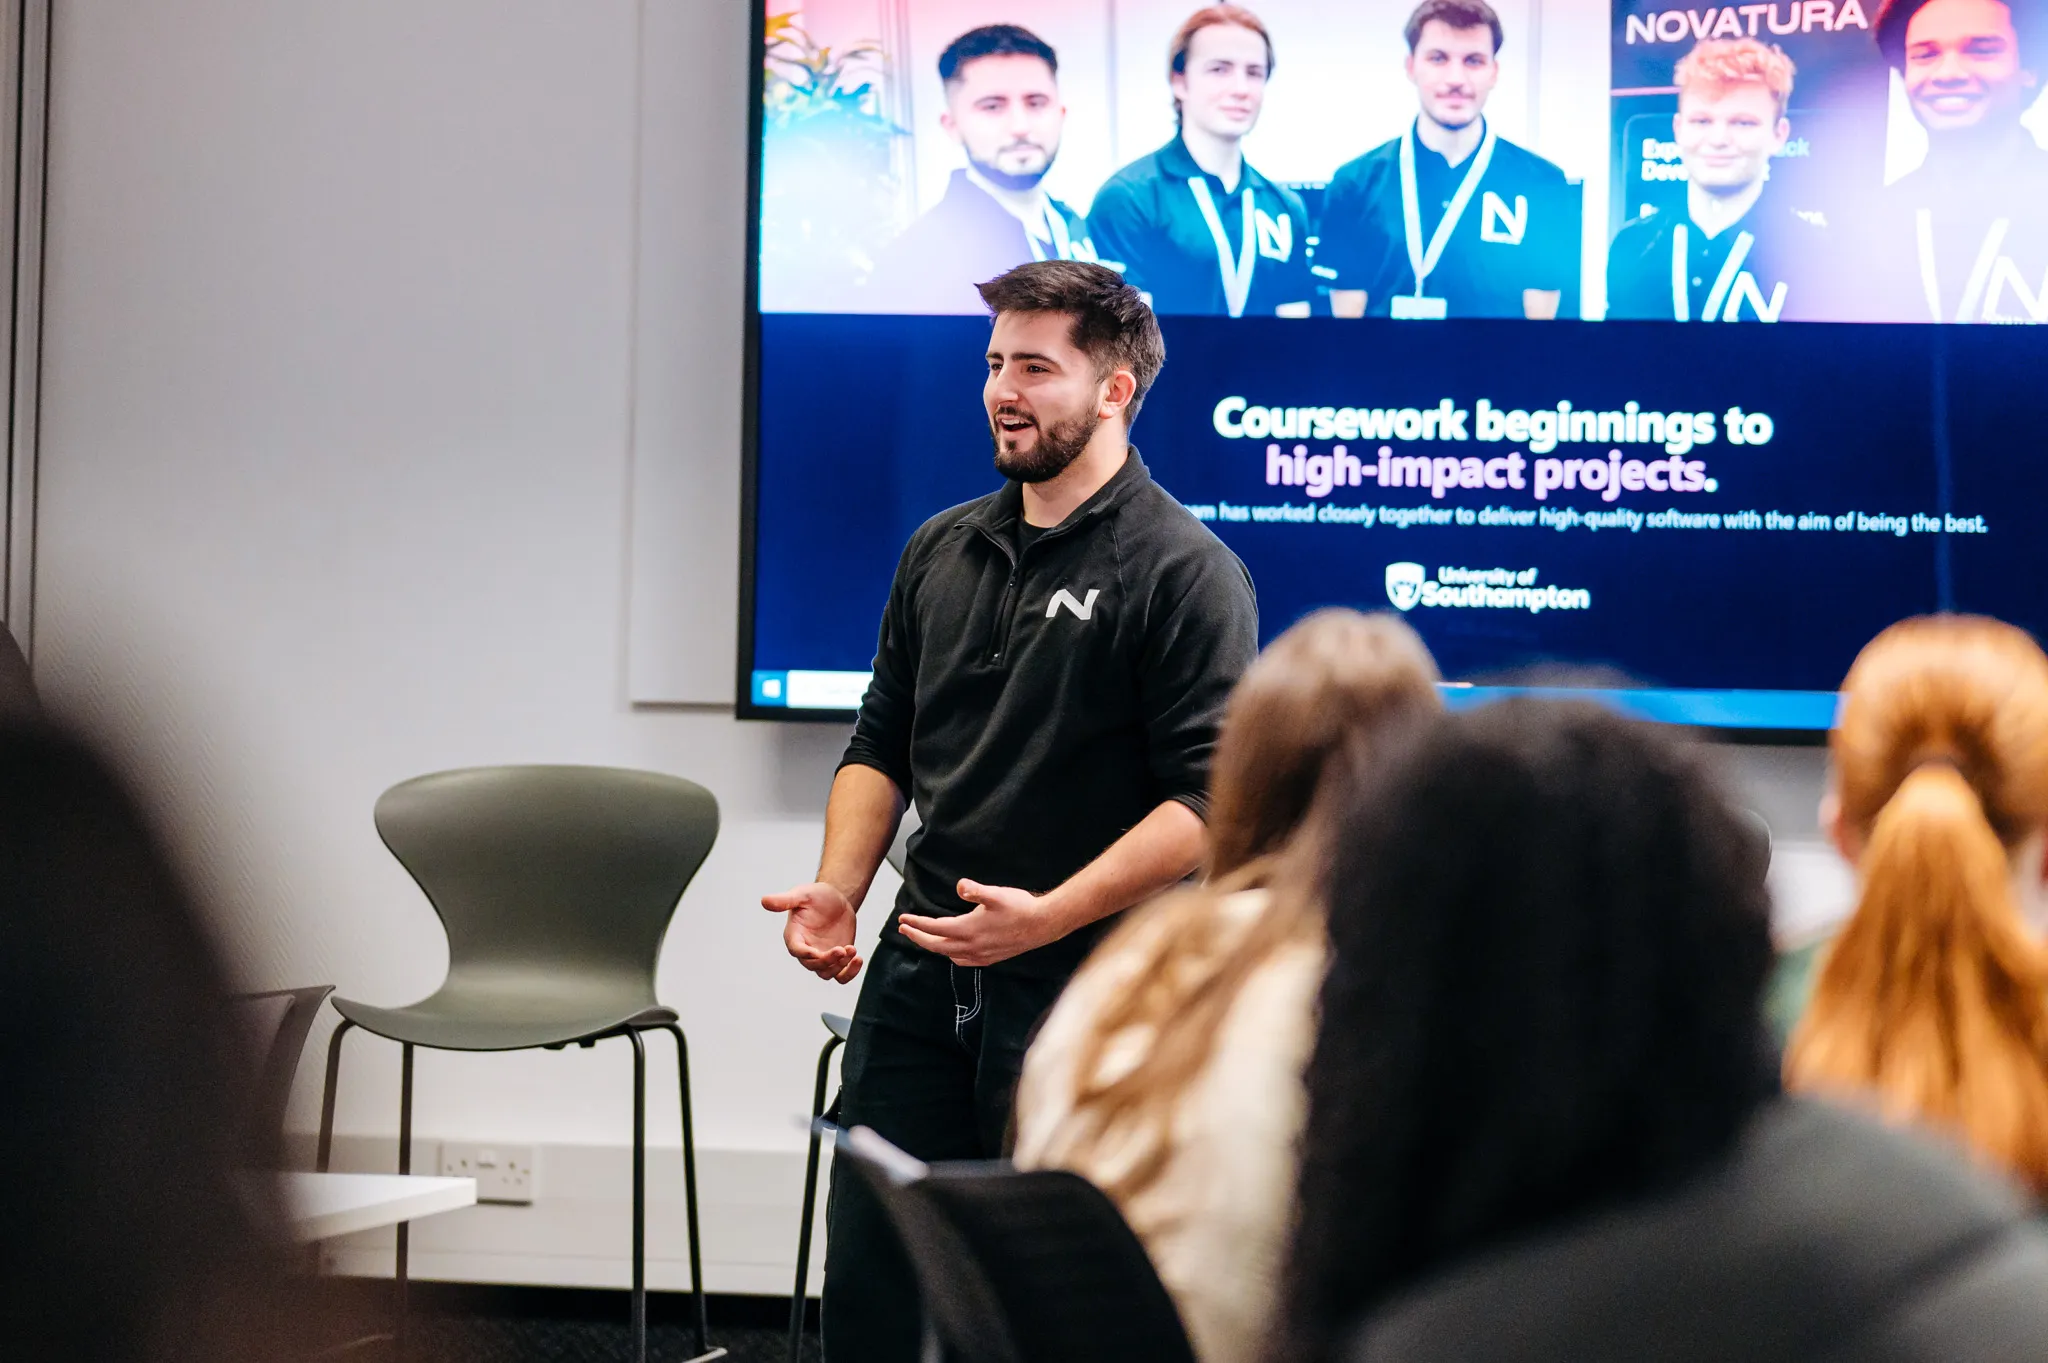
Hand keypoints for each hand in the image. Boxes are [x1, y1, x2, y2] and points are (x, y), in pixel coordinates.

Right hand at [762, 882, 861, 982]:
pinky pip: (842, 975)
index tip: (817, 952)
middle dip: (827, 961)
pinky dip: (850, 972)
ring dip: (840, 966)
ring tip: (852, 949)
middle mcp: (807, 950)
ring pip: (827, 973)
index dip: (806, 954)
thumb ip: (785, 900)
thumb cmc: (815, 896)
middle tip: (842, 949)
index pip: (797, 950)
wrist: (835, 900)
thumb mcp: (802, 894)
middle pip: (813, 966)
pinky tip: (858, 958)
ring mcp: (822, 957)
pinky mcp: (837, 959)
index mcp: (795, 936)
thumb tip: (764, 901)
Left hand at [896, 879, 1064, 967]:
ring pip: (948, 954)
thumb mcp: (996, 894)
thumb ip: (975, 890)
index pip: (934, 928)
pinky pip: (963, 961)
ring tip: (924, 937)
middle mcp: (972, 946)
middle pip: (936, 945)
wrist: (1044, 924)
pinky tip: (953, 950)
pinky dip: (951, 955)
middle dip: (918, 937)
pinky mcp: (991, 958)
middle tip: (904, 928)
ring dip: (933, 946)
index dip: (916, 924)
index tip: (903, 919)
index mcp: (969, 930)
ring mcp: (981, 955)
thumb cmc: (1021, 907)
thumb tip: (959, 885)